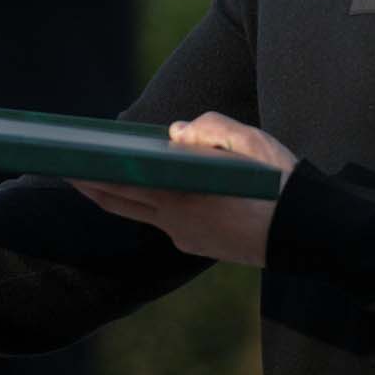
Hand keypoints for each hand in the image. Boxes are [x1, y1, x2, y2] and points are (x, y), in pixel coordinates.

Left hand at [71, 112, 292, 265]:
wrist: (310, 232)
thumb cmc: (280, 182)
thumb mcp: (249, 142)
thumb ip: (208, 128)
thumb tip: (172, 132)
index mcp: (180, 195)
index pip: (121, 184)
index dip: (90, 175)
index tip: (66, 163)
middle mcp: (175, 221)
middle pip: (120, 203)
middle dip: (90, 186)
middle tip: (64, 171)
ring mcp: (185, 237)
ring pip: (140, 214)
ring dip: (118, 197)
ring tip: (97, 178)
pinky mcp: (198, 246)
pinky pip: (165, 222)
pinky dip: (149, 205)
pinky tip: (147, 190)